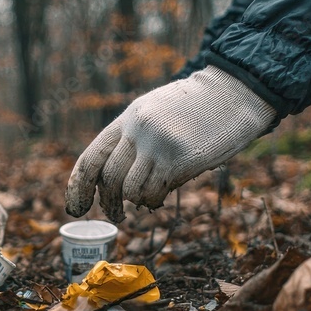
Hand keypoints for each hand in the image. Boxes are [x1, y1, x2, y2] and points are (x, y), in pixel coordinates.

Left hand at [66, 65, 276, 221]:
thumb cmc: (196, 109)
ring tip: (150, 198)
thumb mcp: (155, 113)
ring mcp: (157, 144)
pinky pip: (154, 193)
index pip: (91, 158)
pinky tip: (164, 194)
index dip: (78, 186)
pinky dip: (155, 200)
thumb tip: (117, 185)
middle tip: (115, 216)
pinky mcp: (178, 159)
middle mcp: (137, 130)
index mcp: (128, 118)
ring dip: (137, 202)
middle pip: (108, 179)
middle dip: (108, 203)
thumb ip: (135, 140)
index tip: (76, 207)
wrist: (233, 94)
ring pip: (129, 191)